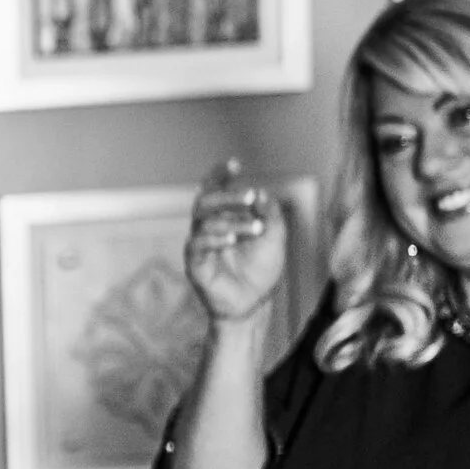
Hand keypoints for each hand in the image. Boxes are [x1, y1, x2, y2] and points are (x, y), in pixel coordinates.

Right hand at [184, 162, 287, 328]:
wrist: (255, 304)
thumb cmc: (261, 270)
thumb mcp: (275, 237)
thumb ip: (270, 214)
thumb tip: (261, 194)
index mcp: (224, 217)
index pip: (215, 189)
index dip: (220, 174)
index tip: (235, 164)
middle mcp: (208, 228)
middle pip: (206, 201)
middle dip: (228, 196)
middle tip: (250, 197)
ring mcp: (199, 246)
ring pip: (204, 222)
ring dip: (231, 221)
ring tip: (254, 228)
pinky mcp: (194, 264)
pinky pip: (197, 245)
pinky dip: (215, 239)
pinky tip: (232, 240)